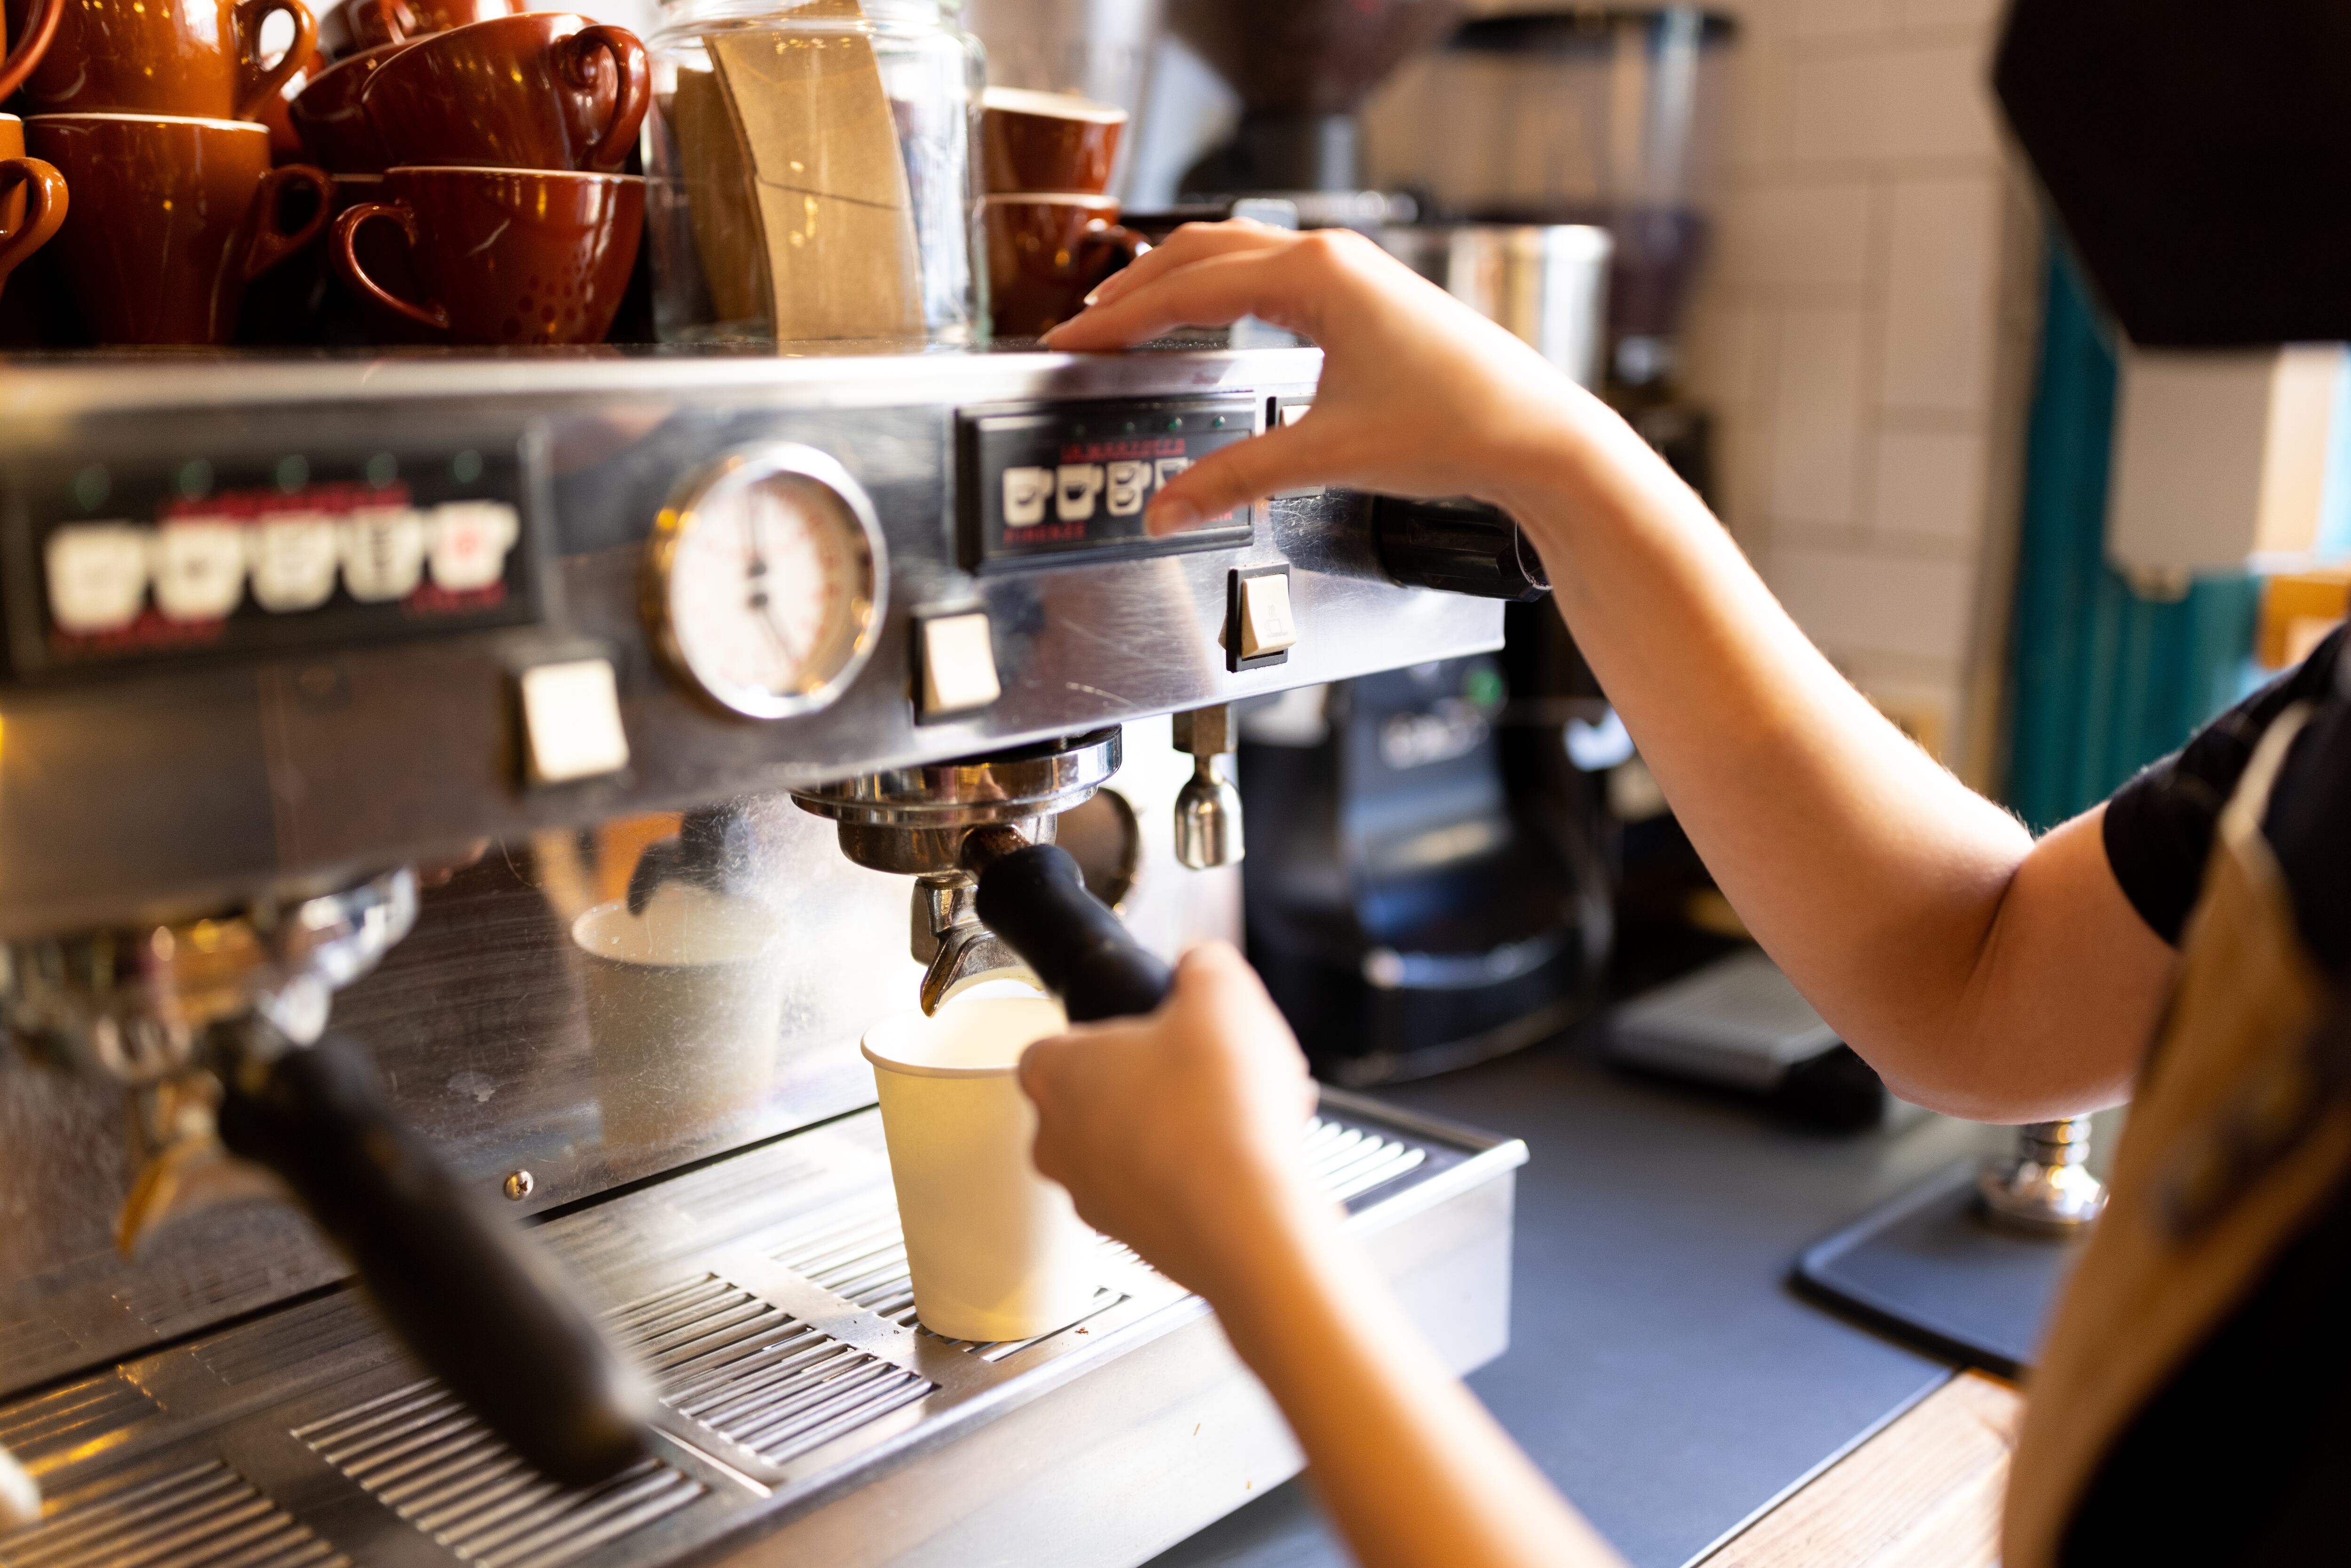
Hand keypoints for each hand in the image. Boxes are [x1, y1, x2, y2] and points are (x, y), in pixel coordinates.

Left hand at [1020, 943, 1323, 1303]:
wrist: (1252, 1223)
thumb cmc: (1219, 1114)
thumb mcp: (1221, 993)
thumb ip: (1202, 966)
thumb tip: (1202, 970)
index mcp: (1054, 1074)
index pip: (1058, 1041)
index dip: (1115, 1030)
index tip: (1156, 1029)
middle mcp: (1059, 1145)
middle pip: (1100, 1096)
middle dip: (1156, 1082)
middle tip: (1207, 1071)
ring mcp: (1096, 1201)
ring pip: (1135, 1148)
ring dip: (1183, 1129)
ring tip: (1244, 1116)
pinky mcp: (1140, 1243)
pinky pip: (1168, 1195)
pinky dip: (1204, 1177)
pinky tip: (1250, 1160)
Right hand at [1042, 220, 1640, 536]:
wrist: (1537, 436)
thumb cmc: (1456, 427)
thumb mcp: (1328, 455)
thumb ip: (1237, 478)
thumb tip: (1169, 507)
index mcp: (1315, 276)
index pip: (1187, 288)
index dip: (1120, 319)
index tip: (1072, 340)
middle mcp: (1333, 258)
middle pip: (1203, 251)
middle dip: (1137, 287)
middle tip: (1084, 325)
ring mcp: (1354, 272)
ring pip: (1240, 257)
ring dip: (1179, 282)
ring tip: (1131, 317)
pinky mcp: (1369, 297)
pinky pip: (1274, 277)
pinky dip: (1224, 292)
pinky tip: (1210, 322)